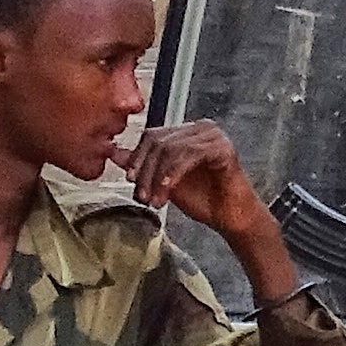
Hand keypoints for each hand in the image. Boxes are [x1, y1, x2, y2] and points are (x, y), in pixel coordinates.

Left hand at [128, 121, 269, 251]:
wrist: (231, 217)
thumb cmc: (204, 199)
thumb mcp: (164, 182)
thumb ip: (144, 167)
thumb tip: (115, 153)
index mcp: (187, 132)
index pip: (152, 135)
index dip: (137, 157)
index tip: (130, 180)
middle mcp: (201, 128)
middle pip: (159, 141)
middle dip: (146, 171)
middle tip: (142, 196)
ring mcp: (214, 136)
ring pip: (171, 149)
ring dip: (157, 178)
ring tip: (155, 200)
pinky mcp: (223, 148)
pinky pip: (190, 156)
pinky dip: (173, 174)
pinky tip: (167, 191)